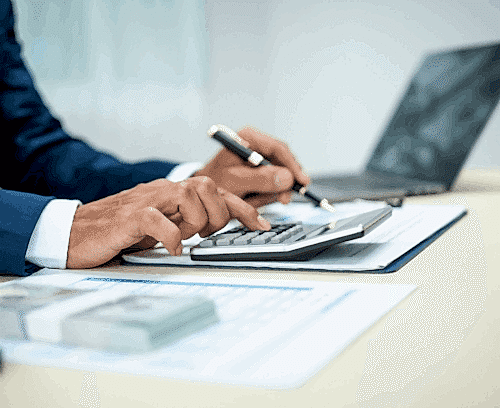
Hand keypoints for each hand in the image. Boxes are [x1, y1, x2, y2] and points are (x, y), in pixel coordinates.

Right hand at [66, 177, 270, 268]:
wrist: (75, 232)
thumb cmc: (121, 230)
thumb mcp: (162, 225)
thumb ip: (186, 221)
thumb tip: (216, 228)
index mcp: (173, 192)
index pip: (217, 191)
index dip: (243, 208)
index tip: (262, 225)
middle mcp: (163, 190)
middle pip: (209, 187)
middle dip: (217, 215)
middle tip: (202, 234)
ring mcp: (147, 200)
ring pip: (189, 197)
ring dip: (194, 224)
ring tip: (181, 239)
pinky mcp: (129, 216)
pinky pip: (159, 220)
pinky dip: (171, 237)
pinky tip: (170, 248)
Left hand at [194, 126, 309, 207]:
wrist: (203, 195)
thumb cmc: (213, 183)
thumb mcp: (236, 182)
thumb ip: (261, 179)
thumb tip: (287, 178)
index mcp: (249, 138)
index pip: (279, 149)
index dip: (293, 166)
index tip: (301, 182)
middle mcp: (256, 145)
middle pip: (283, 162)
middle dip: (283, 183)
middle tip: (283, 200)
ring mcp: (259, 159)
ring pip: (280, 176)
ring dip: (272, 192)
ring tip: (254, 199)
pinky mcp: (261, 172)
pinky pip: (274, 184)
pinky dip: (267, 195)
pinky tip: (255, 199)